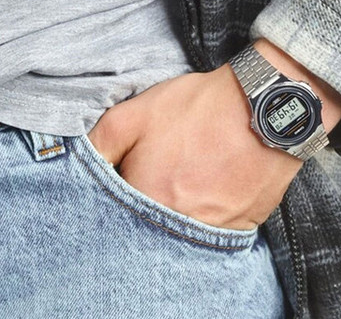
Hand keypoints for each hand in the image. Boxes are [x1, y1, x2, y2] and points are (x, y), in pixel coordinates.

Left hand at [87, 39, 340, 230]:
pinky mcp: (236, 230)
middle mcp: (175, 226)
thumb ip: (99, 141)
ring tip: (185, 173)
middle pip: (144, 225)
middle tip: (159, 168)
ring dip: (173, 208)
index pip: (111, 211)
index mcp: (145, 198)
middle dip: (143, 200)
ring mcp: (209, 233)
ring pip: (175, 231)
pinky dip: (202, 212)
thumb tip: (76, 161)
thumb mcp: (136, 112)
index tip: (127, 169)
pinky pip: (208, 232)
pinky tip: (206, 183)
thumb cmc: (198, 108)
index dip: (116, 187)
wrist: (265, 108)